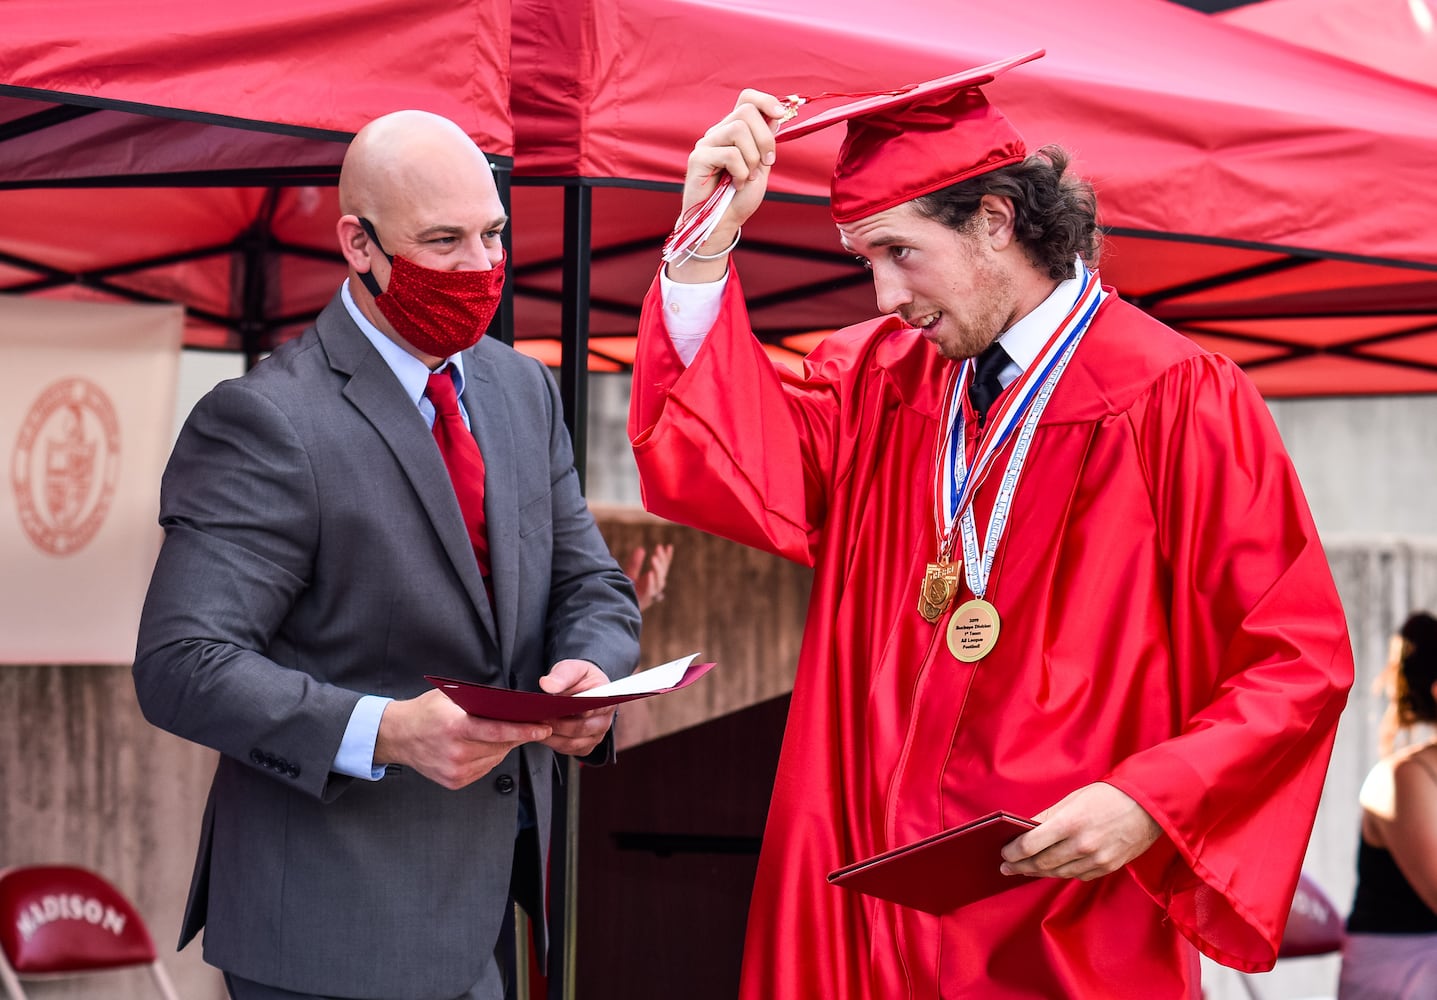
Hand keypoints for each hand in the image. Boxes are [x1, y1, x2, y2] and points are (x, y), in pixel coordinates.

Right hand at [375, 688, 550, 790]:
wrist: (397, 736)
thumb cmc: (424, 713)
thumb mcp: (450, 698)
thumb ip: (478, 702)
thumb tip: (511, 704)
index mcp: (454, 727)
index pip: (497, 731)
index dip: (523, 730)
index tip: (542, 728)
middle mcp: (455, 752)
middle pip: (500, 745)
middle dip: (519, 735)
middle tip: (534, 725)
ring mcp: (455, 770)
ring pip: (495, 758)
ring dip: (505, 746)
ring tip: (507, 733)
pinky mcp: (455, 781)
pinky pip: (485, 768)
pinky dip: (490, 756)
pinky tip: (487, 746)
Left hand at [538, 659, 616, 756]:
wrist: (583, 689)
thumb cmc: (580, 679)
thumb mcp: (573, 668)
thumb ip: (563, 674)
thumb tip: (547, 684)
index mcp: (607, 699)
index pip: (597, 708)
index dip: (580, 710)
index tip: (562, 708)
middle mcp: (604, 721)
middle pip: (581, 728)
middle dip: (558, 724)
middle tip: (539, 717)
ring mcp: (596, 736)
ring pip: (572, 742)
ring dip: (552, 736)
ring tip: (536, 725)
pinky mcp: (584, 746)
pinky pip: (567, 749)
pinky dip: (552, 742)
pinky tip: (541, 732)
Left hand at [623, 543, 673, 611]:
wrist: (616, 609)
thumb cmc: (625, 593)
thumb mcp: (630, 575)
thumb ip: (635, 563)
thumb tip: (641, 548)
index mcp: (652, 582)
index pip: (663, 568)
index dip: (666, 557)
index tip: (668, 546)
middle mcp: (654, 588)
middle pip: (662, 573)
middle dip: (661, 560)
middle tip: (658, 548)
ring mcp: (649, 595)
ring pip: (658, 581)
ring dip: (657, 569)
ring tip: (653, 558)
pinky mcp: (643, 600)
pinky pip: (649, 591)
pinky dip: (650, 582)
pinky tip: (649, 573)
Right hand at [668, 89, 788, 281]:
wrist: (722, 224)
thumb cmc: (739, 197)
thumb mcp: (761, 165)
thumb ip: (766, 141)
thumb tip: (776, 115)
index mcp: (733, 131)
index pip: (746, 98)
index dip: (766, 100)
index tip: (781, 115)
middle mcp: (718, 132)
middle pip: (746, 111)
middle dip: (765, 138)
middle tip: (767, 163)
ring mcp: (706, 143)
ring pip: (738, 130)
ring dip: (752, 157)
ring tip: (748, 177)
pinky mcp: (698, 158)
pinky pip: (729, 154)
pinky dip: (741, 172)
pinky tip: (736, 184)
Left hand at [999, 782, 1162, 880]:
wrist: (1148, 807)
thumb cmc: (1107, 797)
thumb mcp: (1072, 800)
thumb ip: (1047, 817)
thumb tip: (1024, 829)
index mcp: (1069, 823)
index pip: (1031, 844)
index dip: (1013, 852)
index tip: (1004, 853)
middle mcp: (1081, 845)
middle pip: (1041, 863)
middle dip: (1021, 866)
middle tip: (1007, 866)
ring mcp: (1096, 860)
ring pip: (1058, 873)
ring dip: (1038, 872)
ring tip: (1024, 870)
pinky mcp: (1107, 868)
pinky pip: (1077, 876)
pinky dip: (1061, 873)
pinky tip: (1051, 870)